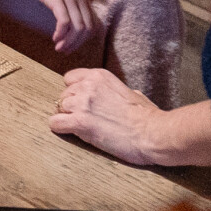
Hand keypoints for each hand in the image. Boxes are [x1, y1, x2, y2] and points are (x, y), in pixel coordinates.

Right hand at [20, 0, 99, 52]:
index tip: (71, 48)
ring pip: (77, 27)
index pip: (92, 25)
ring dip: (69, 41)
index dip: (83, 40)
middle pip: (86, 28)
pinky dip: (61, 33)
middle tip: (64, 51)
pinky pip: (64, 22)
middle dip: (76, 44)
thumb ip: (71, 9)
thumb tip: (73, 31)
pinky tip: (54, 38)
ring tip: (59, 48)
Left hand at [49, 72, 210, 166]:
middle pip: (63, 95)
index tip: (83, 104)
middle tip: (86, 120)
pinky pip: (55, 123)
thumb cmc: (148, 118)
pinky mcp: (80, 122)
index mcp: (100, 76)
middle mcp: (88, 86)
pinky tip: (72, 133)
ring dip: (67, 119)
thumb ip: (116, 91)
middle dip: (71, 108)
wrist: (154, 133)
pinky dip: (60, 129)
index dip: (74, 93)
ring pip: (58, 108)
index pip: (70, 79)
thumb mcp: (132, 93)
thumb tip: (118, 95)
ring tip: (83, 129)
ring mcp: (83, 103)